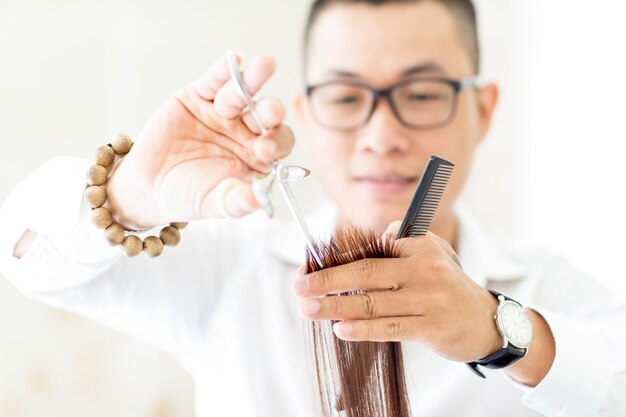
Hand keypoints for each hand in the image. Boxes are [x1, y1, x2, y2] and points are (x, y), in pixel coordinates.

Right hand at [106, 52, 293, 228]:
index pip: (278, 143)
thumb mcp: (215, 203)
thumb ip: (238, 201)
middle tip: (271, 112)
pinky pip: (213, 81)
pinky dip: (223, 70)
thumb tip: (260, 200)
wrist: (149, 185)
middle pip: (264, 115)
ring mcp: (222, 112)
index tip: (265, 149)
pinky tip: (235, 60)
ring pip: (241, 93)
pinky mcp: (198, 97)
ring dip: (252, 81)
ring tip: (264, 66)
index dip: (276, 142)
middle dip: (270, 112)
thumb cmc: (189, 195)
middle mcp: (245, 131)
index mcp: (257, 155)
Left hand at [293, 221, 501, 362]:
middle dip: (327, 281)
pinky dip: (363, 329)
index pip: (369, 251)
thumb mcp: (431, 253)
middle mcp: (424, 269)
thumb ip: (397, 243)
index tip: (309, 270)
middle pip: (366, 273)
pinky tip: (340, 329)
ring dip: (335, 307)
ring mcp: (428, 299)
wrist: (486, 320)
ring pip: (373, 303)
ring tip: (309, 310)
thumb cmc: (446, 286)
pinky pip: (390, 327)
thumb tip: (353, 248)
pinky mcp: (431, 327)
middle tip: (299, 288)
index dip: (336, 261)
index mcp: (419, 246)